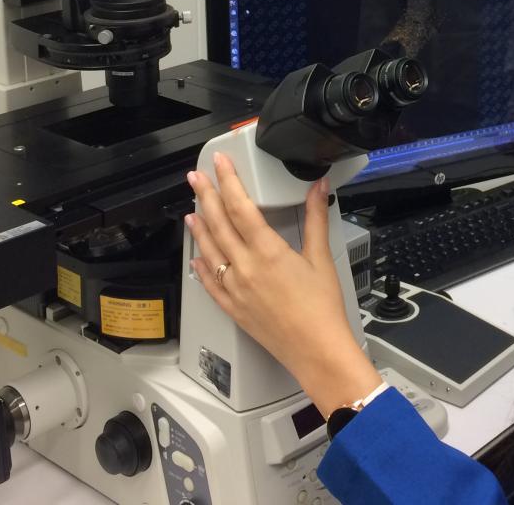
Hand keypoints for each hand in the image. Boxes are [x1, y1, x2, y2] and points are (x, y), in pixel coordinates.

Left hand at [186, 153, 380, 413]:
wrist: (316, 351)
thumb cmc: (322, 309)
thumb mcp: (321, 258)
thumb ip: (316, 218)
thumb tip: (318, 188)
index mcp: (268, 251)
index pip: (240, 206)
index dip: (228, 181)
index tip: (220, 163)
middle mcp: (245, 268)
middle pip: (218, 224)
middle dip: (206, 197)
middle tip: (196, 178)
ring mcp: (235, 289)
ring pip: (209, 251)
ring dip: (199, 228)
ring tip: (191, 210)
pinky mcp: (233, 308)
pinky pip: (209, 283)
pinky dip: (201, 266)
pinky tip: (196, 257)